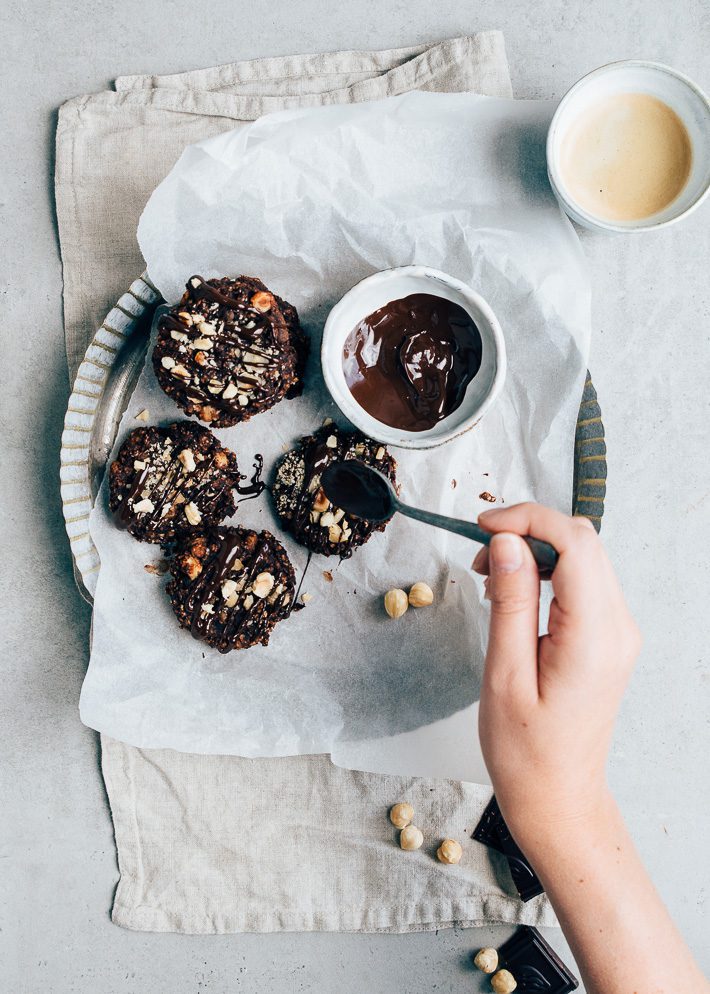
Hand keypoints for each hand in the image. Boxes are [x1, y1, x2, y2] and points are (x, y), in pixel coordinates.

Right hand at [474, 503, 640, 848]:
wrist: (559, 798)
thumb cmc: (526, 751)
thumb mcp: (504, 674)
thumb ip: (510, 601)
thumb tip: (508, 542)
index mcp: (595, 636)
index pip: (575, 542)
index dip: (528, 518)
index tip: (483, 525)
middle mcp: (618, 627)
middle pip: (584, 541)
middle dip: (529, 530)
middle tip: (481, 553)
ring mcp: (619, 631)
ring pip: (584, 556)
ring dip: (536, 549)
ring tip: (490, 575)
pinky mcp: (609, 637)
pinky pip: (584, 581)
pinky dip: (548, 570)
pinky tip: (514, 591)